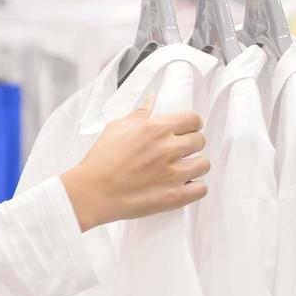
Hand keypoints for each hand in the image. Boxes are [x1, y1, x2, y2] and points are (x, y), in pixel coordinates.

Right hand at [59, 95, 207, 230]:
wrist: (91, 193)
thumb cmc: (100, 161)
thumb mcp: (116, 128)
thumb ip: (139, 114)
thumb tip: (152, 100)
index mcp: (156, 128)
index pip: (193, 119)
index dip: (191, 124)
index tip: (186, 130)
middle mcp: (169, 149)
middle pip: (200, 140)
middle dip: (192, 144)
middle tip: (180, 151)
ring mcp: (174, 173)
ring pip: (204, 165)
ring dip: (194, 166)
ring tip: (181, 170)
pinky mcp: (175, 196)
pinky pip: (201, 189)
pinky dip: (195, 188)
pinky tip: (183, 186)